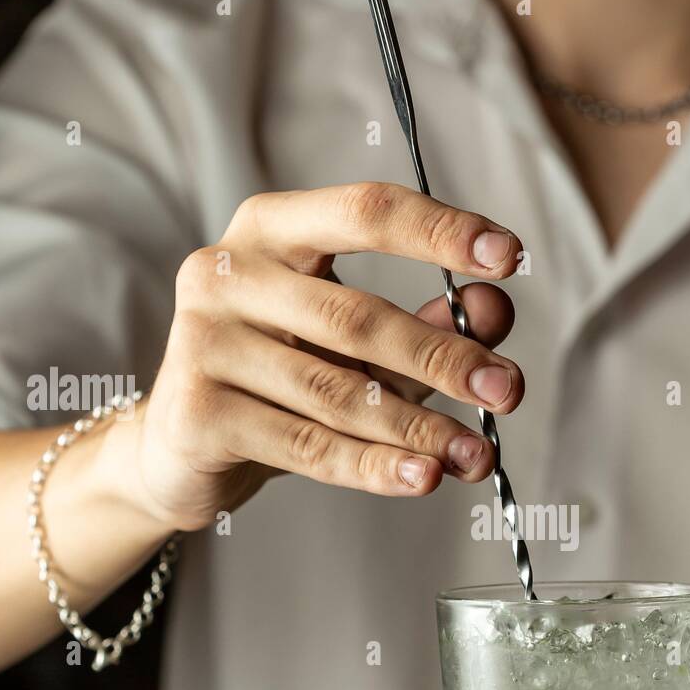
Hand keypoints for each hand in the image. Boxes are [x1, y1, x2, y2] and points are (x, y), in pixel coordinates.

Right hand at [126, 183, 523, 529]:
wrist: (180, 449)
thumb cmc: (279, 378)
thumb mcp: (359, 346)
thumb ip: (427, 323)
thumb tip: (497, 308)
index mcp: (270, 229)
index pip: (364, 212)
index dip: (440, 231)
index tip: (510, 256)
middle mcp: (225, 271)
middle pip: (358, 316)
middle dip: (444, 358)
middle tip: (508, 389)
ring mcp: (203, 341)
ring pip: (336, 392)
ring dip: (419, 428)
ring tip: (477, 454)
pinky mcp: (198, 412)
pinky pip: (306, 445)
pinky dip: (372, 466)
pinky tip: (422, 477)